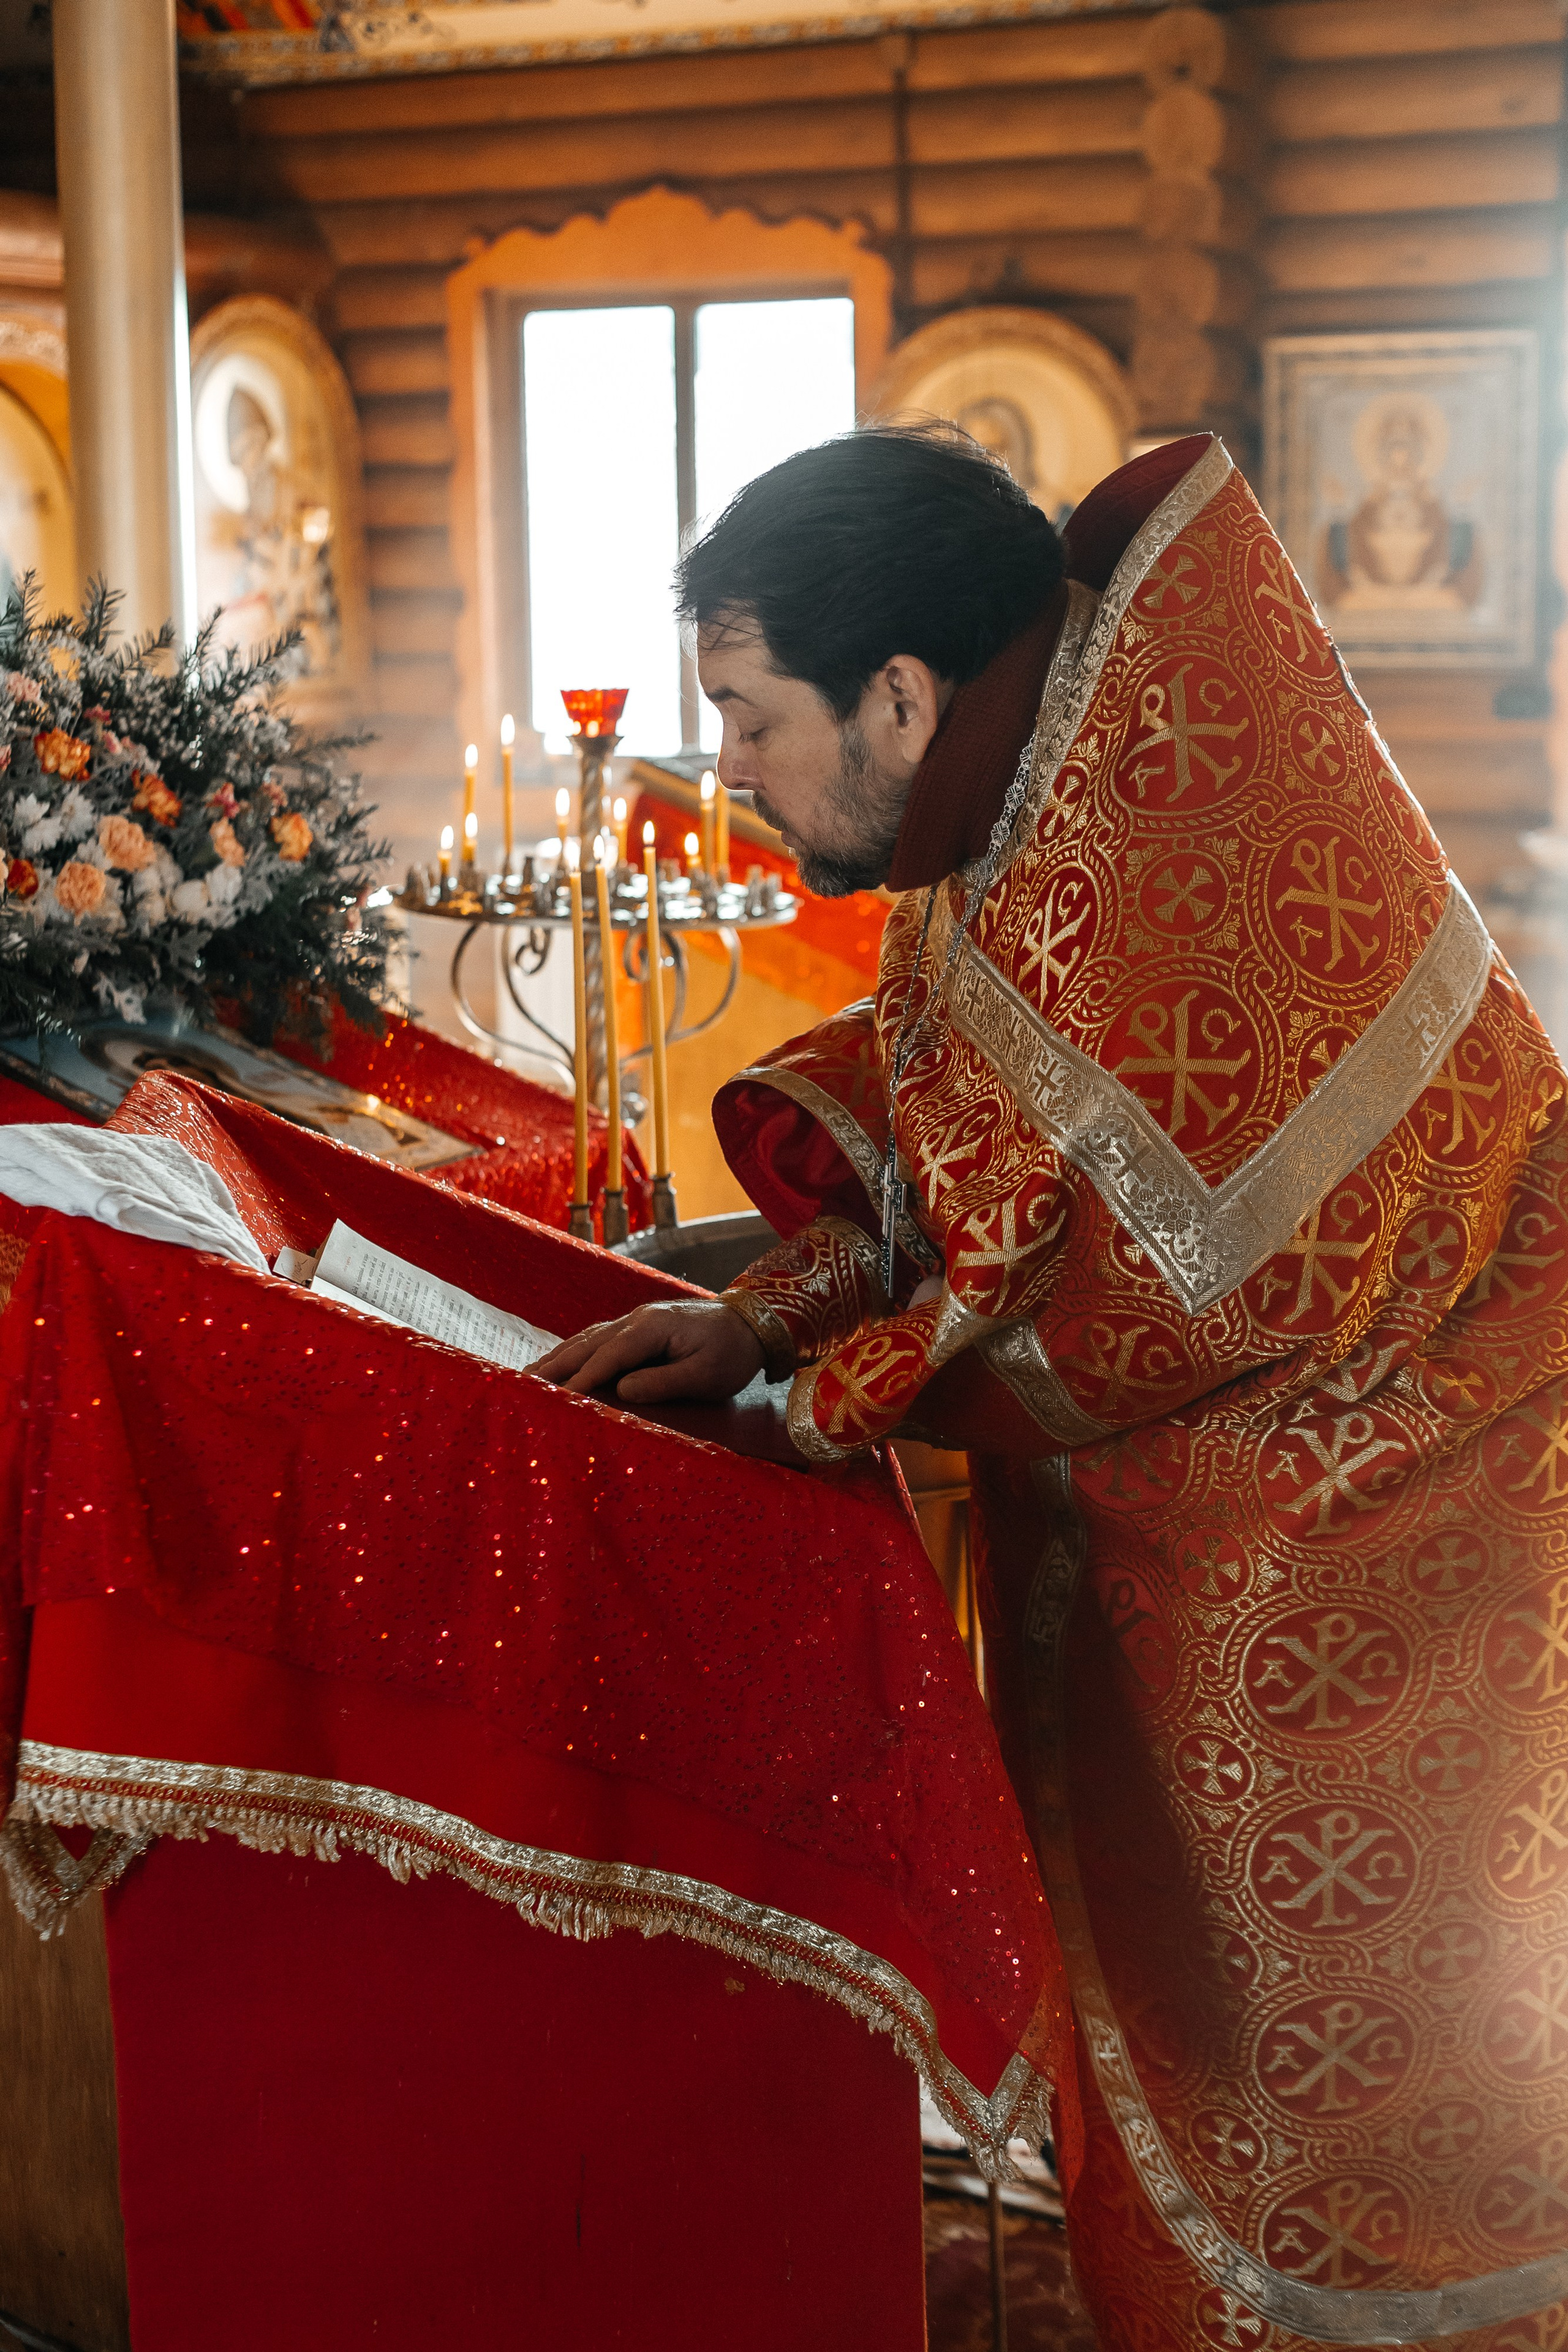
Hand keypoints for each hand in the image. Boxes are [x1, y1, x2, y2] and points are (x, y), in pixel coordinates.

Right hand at [533, 1299, 765, 1403]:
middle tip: (522, 1386)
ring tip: (529, 1376)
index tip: (555, 1398)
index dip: (581, 1378)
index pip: (608, 1356)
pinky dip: (574, 1351)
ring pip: (587, 1339)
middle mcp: (637, 1319)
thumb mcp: (705, 1374)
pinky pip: (598, 1339)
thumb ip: (663, 1382)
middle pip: (587, 1343)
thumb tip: (622, 1390)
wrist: (752, 1323)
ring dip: (558, 1357)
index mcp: (652, 1328)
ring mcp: (635, 1320)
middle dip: (555, 1365)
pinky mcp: (638, 1328)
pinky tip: (559, 1363)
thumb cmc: (732, 1353)